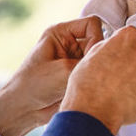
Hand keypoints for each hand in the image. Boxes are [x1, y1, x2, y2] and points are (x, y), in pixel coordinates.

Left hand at [0, 16, 104, 135]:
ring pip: (99, 58)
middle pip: (98, 41)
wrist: (22, 111)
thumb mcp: (63, 70)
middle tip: (92, 72)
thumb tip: (113, 59)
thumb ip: (89, 62)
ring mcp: (74, 60)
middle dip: (97, 56)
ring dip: (97, 69)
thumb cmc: (33, 86)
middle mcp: (69, 44)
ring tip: (89, 82)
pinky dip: (97, 80)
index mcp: (61, 33)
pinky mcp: (78, 75)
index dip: (97, 38)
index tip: (91, 56)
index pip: (92, 24)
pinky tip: (91, 89)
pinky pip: (97, 72)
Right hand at [59, 27, 135, 134]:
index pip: (134, 38)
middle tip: (125, 78)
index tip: (123, 60)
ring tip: (128, 91)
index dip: (127, 52)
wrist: (94, 110)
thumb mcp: (93, 54)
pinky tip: (134, 100)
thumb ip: (112, 46)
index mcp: (130, 37)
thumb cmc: (89, 86)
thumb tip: (117, 48)